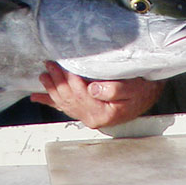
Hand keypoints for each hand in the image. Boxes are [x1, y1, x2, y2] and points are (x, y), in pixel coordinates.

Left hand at [31, 62, 161, 128]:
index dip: (71, 80)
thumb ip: (113, 90)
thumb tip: (93, 90)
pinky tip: (37, 97)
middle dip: (58, 81)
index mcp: (102, 114)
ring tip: (43, 76)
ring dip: (52, 89)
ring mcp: (87, 117)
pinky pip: (64, 107)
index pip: (80, 95)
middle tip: (50, 65)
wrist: (148, 96)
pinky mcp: (86, 112)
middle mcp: (92, 119)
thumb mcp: (132, 88)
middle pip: (69, 98)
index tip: (64, 65)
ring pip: (64, 102)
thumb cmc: (141, 90)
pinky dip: (50, 101)